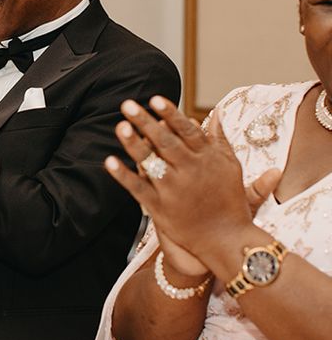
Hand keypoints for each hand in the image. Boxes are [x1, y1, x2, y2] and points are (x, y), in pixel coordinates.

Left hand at [105, 96, 278, 259]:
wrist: (227, 241)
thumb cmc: (230, 200)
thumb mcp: (230, 166)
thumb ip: (219, 138)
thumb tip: (215, 111)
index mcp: (207, 158)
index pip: (187, 130)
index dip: (170, 114)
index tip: (155, 99)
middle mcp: (191, 171)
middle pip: (165, 142)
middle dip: (146, 122)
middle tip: (127, 105)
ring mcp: (175, 190)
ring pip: (151, 162)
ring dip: (134, 144)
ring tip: (120, 126)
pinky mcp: (161, 209)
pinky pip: (138, 189)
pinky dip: (123, 175)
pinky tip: (109, 161)